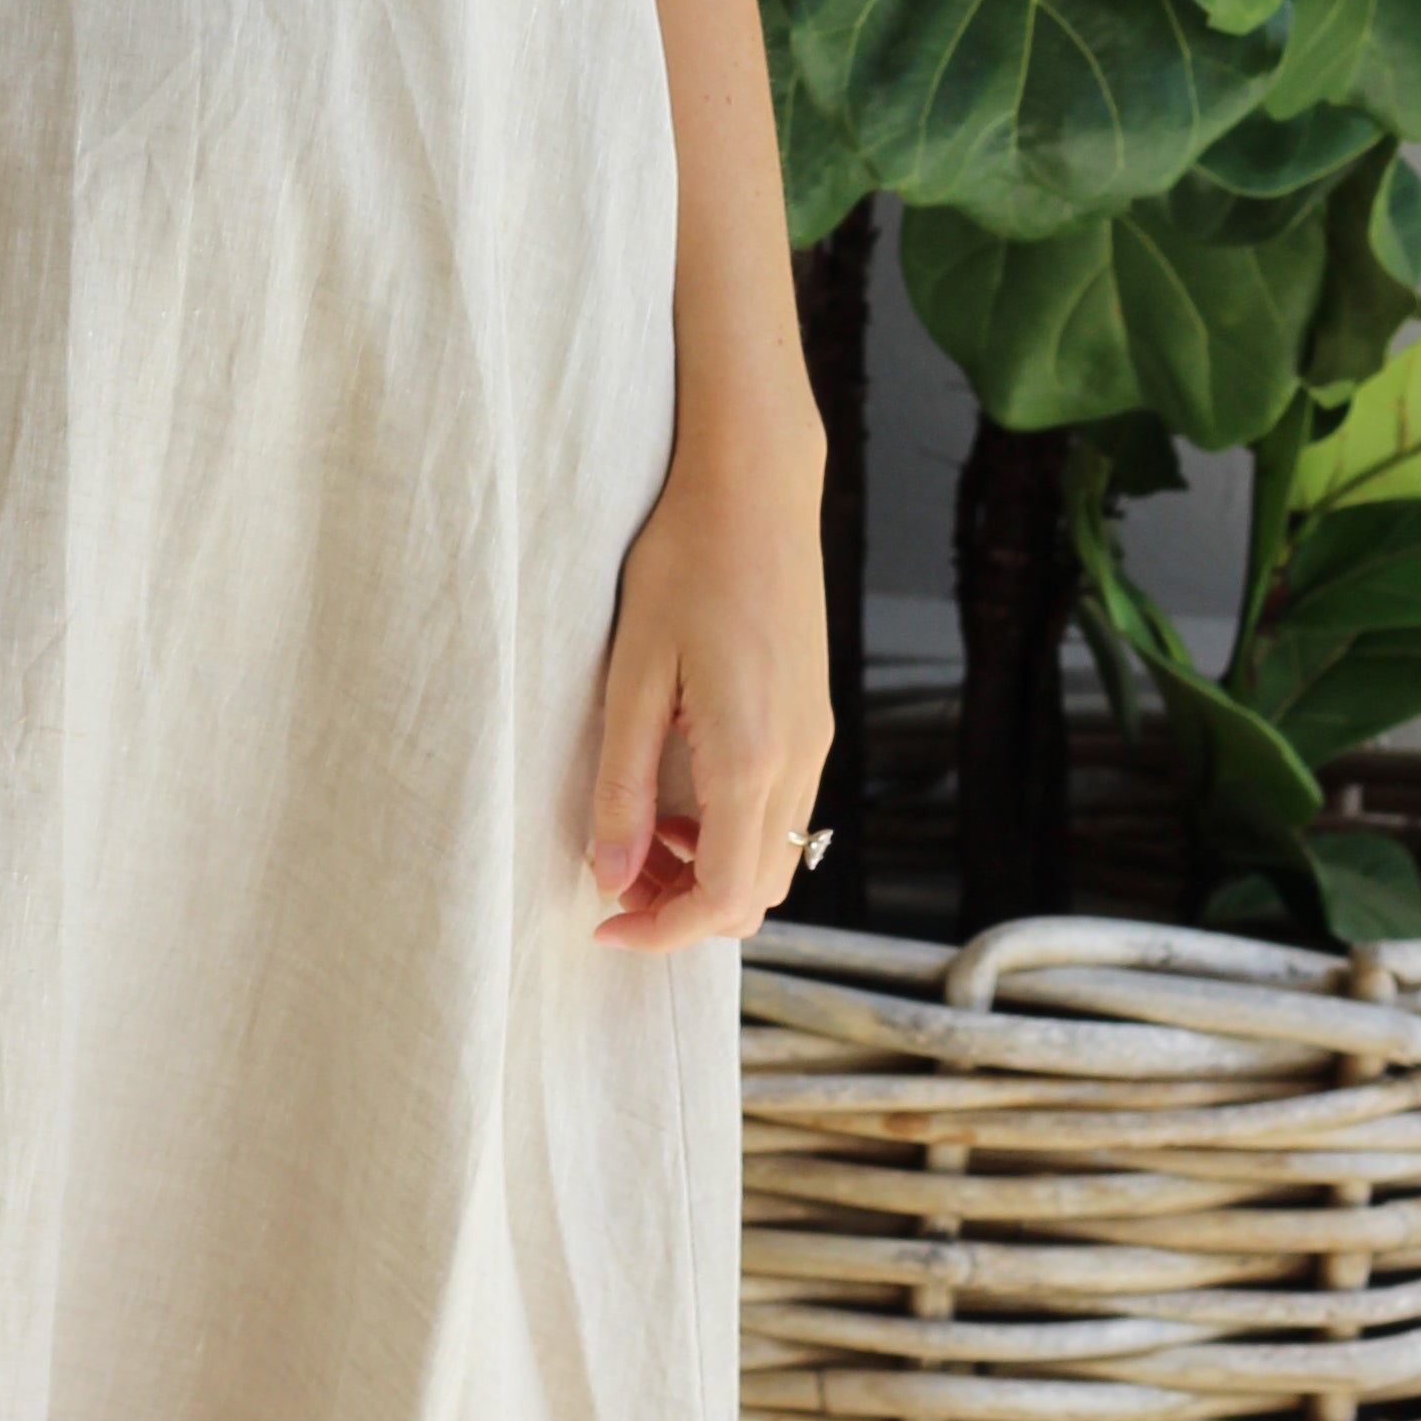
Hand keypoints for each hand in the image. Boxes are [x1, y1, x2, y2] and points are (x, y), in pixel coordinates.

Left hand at [587, 431, 829, 950]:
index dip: (661, 932)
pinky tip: (681, 788)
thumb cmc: (685, 563)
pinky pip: (784, 812)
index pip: (723, 899)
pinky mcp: (814, 719)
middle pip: (757, 895)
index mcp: (752, 757)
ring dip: (708, 869)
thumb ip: (623, 785)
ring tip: (641, 828)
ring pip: (775, 857)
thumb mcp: (631, 677)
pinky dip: (732, 831)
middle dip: (684, 908)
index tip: (603, 922)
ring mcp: (817, 741)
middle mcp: (800, 760)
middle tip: (615, 874)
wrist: (755, 488)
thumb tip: (611, 875)